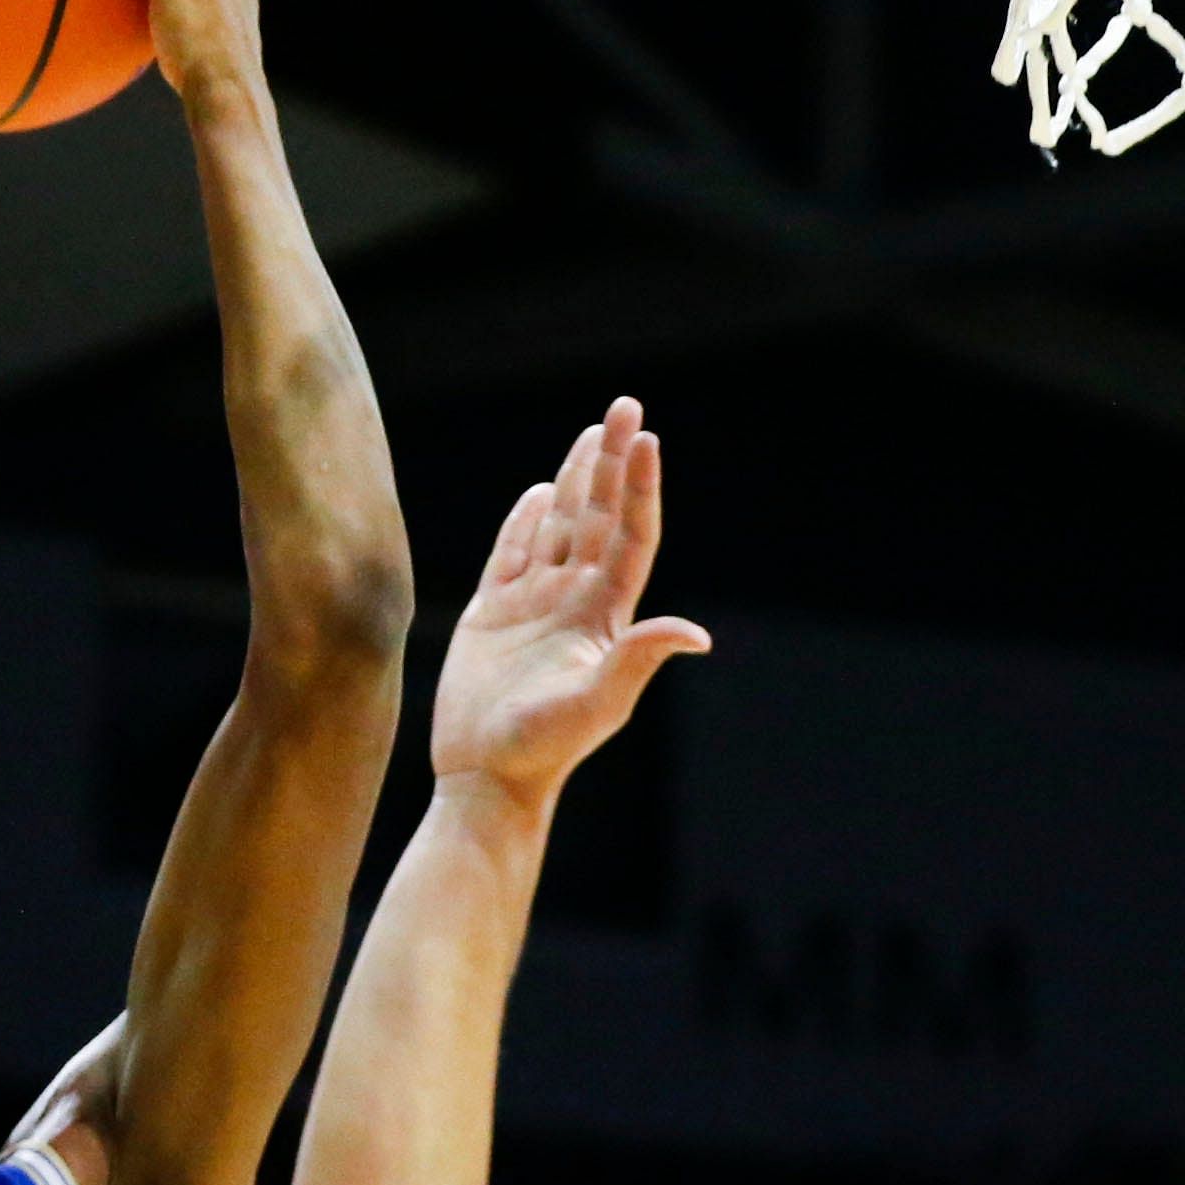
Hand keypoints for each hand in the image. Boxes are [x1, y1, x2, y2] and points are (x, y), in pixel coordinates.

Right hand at [432, 399, 710, 803]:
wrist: (486, 777)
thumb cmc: (542, 749)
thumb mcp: (595, 704)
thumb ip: (637, 662)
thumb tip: (697, 635)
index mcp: (603, 615)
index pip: (629, 536)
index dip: (640, 488)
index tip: (647, 440)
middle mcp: (575, 602)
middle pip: (600, 517)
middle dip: (612, 462)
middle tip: (625, 406)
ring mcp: (534, 606)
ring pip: (561, 527)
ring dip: (578, 480)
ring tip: (593, 434)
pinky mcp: (492, 616)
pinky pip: (513, 554)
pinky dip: (527, 520)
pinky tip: (542, 493)